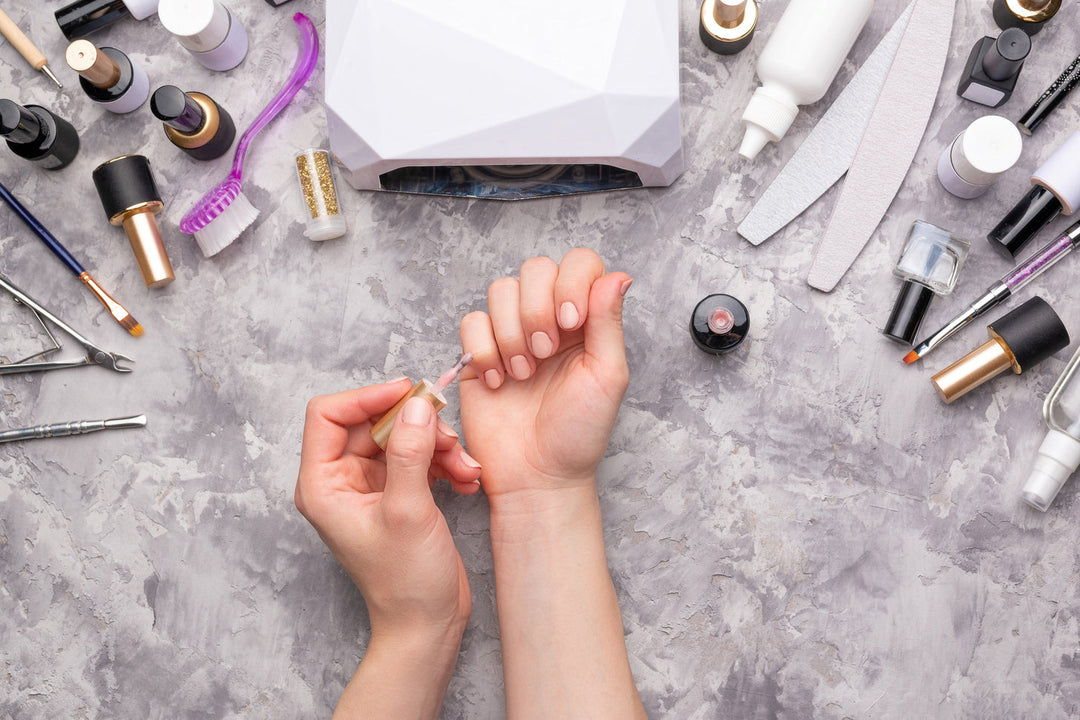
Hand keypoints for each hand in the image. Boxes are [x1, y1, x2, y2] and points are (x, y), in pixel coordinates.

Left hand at [295, 380, 481, 639]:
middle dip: (415, 426)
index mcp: (323, 484)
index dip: (368, 397)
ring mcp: (370, 487)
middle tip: (448, 438)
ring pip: (401, 437)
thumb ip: (409, 454)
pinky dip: (444, 461)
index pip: (329, 415)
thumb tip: (416, 405)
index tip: (408, 393)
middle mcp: (341, 481)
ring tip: (464, 467)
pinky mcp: (398, 494)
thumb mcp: (408, 511)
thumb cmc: (405, 582)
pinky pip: (418, 457)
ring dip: (437, 445)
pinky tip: (466, 478)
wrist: (427, 625)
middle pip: (373, 422)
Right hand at [458, 249, 630, 497]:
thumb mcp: (608, 376)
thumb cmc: (578, 433)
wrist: (537, 475)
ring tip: (524, 373)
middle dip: (537, 310)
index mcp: (586, 320)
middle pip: (535, 269)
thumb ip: (608, 322)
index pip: (579, 264)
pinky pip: (472, 322)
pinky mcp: (480, 354)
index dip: (571, 282)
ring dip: (511, 333)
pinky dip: (484, 350)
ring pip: (501, 291)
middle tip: (545, 353)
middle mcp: (549, 319)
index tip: (571, 322)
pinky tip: (500, 381)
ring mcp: (512, 334)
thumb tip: (618, 275)